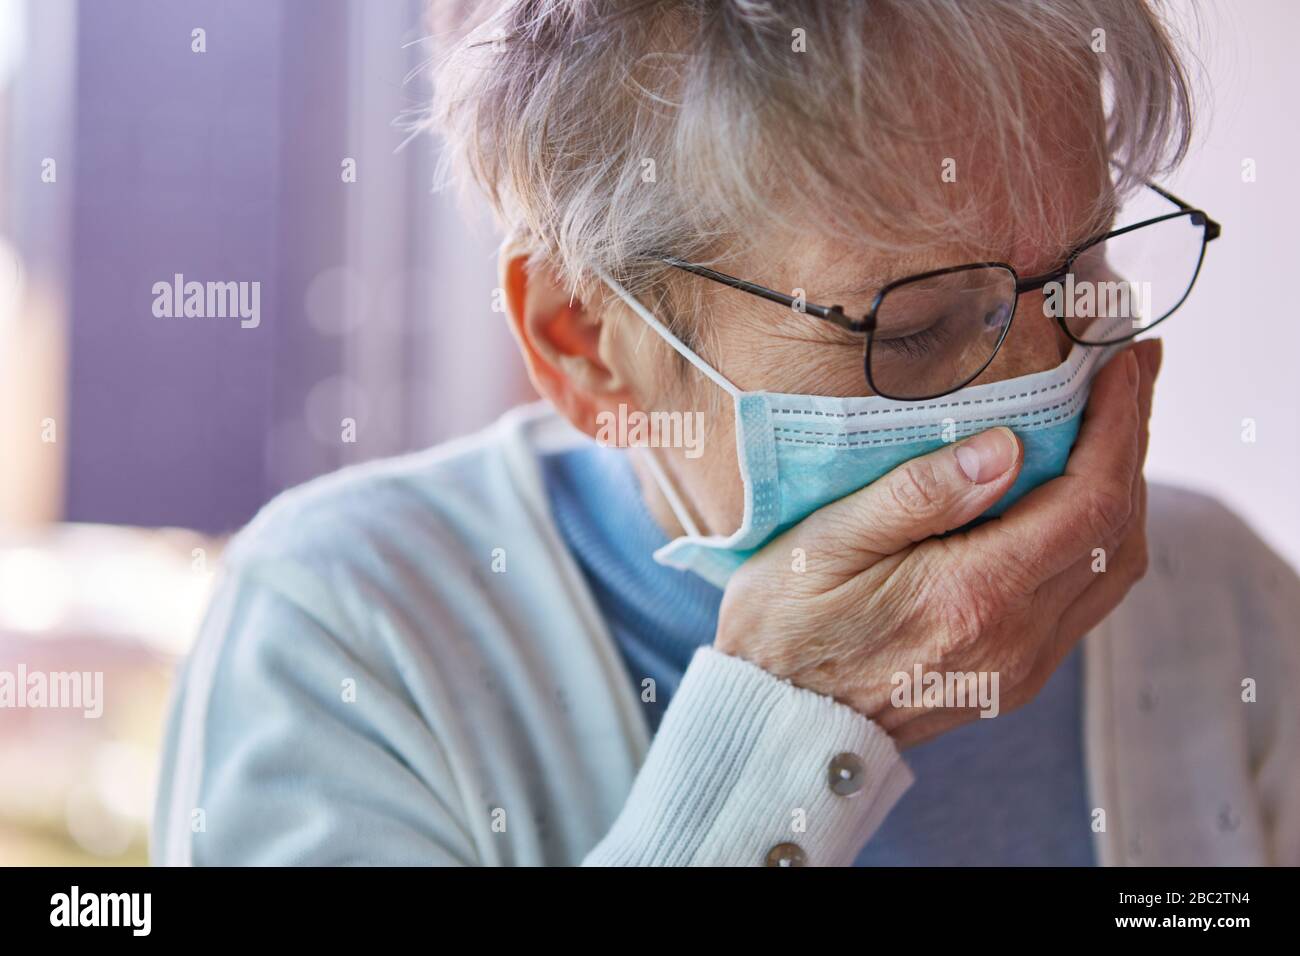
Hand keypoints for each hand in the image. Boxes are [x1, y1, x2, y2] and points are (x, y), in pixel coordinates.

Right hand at [715, 339, 1161, 748]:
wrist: (776, 725)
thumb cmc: (782, 628)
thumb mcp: (825, 544)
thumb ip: (916, 495)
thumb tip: (1005, 448)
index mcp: (972, 596)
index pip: (1090, 502)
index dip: (1119, 426)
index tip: (1122, 363)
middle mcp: (1017, 639)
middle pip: (1119, 531)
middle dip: (1132, 443)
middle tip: (1130, 373)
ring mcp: (1023, 666)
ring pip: (1113, 567)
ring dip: (1123, 490)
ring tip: (1113, 423)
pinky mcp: (1015, 676)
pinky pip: (1086, 595)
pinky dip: (1097, 534)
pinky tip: (1073, 494)